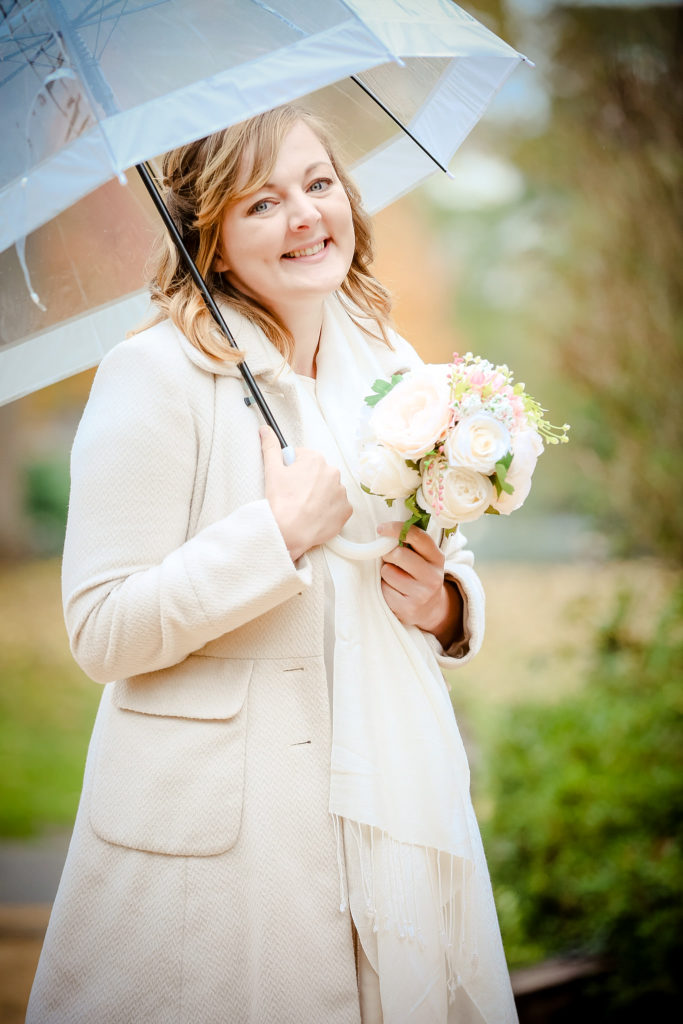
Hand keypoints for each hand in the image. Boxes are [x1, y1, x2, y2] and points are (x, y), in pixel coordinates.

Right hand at [260, 426, 351, 560]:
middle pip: (318, 474)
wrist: (289, 531)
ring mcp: (341, 492)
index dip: (293, 470)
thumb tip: (265, 430)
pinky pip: (338, 507)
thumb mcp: (272, 470)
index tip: (288, 482)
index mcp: (316, 459)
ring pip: (329, 490)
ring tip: (304, 508)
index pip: (304, 458)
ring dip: (319, 496)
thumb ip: (270, 447)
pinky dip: (329, 511)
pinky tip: (315, 516)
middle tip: (294, 496)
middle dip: (308, 482)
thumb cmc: (281, 502)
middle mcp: (333, 473)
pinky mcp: (346, 510)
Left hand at [377, 522, 463, 648]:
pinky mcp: (408, 608)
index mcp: (437, 558)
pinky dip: (384, 588)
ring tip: (395, 578)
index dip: (396, 529)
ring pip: (388, 572)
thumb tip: (386, 530)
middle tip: (389, 558)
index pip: (418, 537)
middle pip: (398, 555)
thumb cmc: (420, 575)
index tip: (381, 528)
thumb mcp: (424, 558)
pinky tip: (394, 591)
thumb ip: (411, 543)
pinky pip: (384, 590)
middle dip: (388, 554)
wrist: (430, 609)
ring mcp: (422, 594)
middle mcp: (433, 576)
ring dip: (385, 573)